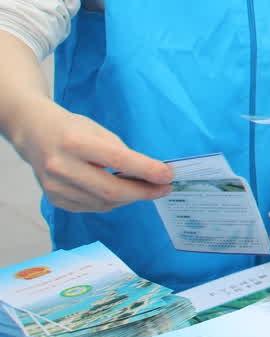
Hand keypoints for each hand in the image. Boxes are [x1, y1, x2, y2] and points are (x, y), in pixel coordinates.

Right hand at [11, 98, 172, 211]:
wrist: (34, 134)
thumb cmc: (72, 129)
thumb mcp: (98, 131)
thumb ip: (121, 153)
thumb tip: (149, 174)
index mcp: (75, 143)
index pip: (118, 160)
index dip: (146, 170)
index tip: (168, 175)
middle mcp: (61, 167)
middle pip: (111, 190)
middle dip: (143, 192)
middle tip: (164, 189)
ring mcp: (55, 187)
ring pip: (103, 203)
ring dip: (130, 199)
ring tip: (145, 190)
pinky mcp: (54, 199)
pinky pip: (91, 207)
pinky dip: (112, 203)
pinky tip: (121, 194)